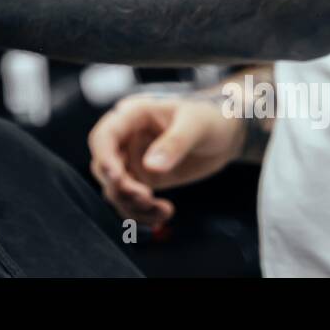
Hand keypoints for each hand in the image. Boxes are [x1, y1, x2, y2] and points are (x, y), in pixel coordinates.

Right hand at [87, 92, 245, 227]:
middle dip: (121, 187)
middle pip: (104, 167)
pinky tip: (163, 215)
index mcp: (133, 115)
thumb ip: (174, 144)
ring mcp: (133, 160)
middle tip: (146, 198)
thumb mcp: (195, 125)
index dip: (105, 157)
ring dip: (133, 205)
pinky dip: (143, 213)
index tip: (117, 177)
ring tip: (162, 210)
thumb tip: (151, 166)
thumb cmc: (209, 117)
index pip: (104, 136)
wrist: (225, 133)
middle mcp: (127, 138)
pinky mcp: (143, 178)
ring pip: (115, 189)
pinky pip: (131, 200)